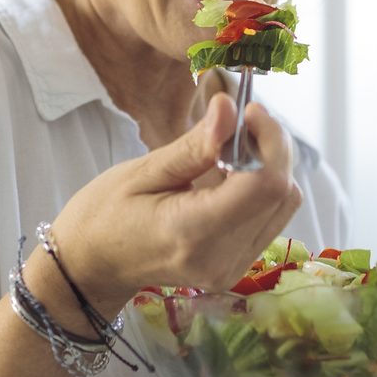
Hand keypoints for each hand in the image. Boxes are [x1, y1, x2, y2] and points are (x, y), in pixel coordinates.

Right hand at [49, 94, 300, 309]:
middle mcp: (220, 257)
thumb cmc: (104, 215)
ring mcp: (231, 268)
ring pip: (284, 204)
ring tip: (228, 150)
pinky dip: (260, 188)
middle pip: (281, 193)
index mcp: (192, 232)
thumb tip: (230, 108)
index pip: (264, 185)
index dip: (269, 140)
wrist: (92, 265)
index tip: (248, 110)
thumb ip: (193, 145)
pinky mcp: (236, 267)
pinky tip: (229, 177)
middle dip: (270, 147)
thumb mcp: (141, 171)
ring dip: (268, 166)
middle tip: (237, 121)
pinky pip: (271, 218)